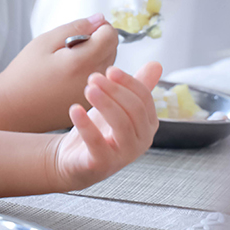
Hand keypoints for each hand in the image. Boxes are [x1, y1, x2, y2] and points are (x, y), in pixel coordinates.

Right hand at [0, 16, 117, 121]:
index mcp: (81, 62)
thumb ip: (76, 27)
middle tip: (71, 47)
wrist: (13, 109)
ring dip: (96, 58)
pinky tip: (70, 78)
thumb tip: (100, 18)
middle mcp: (93, 81)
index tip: (82, 31)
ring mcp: (94, 96)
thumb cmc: (24, 73)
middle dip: (98, 41)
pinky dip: (92, 74)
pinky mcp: (91, 106)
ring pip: (109, 66)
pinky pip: (102, 83)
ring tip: (69, 63)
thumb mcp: (45, 42)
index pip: (111, 35)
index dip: (99, 27)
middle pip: (113, 49)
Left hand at [49, 62, 161, 189]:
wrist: (74, 160)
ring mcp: (123, 156)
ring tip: (88, 89)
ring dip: (104, 103)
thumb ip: (137, 87)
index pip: (145, 99)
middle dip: (115, 90)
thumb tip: (156, 64)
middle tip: (94, 78)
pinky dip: (86, 124)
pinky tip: (75, 109)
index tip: (110, 70)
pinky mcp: (102, 164)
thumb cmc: (99, 131)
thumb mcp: (118, 105)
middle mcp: (140, 142)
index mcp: (148, 126)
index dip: (128, 82)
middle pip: (135, 110)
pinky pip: (96, 142)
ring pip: (121, 125)